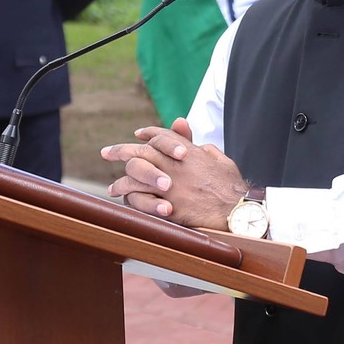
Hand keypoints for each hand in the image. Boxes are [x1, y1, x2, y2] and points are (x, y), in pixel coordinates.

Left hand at [100, 118, 248, 227]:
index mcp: (188, 151)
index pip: (162, 136)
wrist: (237, 211)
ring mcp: (169, 184)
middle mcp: (174, 164)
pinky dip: (130, 199)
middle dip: (121, 151)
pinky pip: (139, 199)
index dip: (149, 133)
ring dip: (121, 180)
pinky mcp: (166, 204)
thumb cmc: (233, 188)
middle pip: (140, 152)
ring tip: (112, 188)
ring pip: (135, 175)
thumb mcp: (220, 160)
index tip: (138, 134)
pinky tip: (124, 201)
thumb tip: (198, 145)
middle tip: (107, 153)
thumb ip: (204, 149)